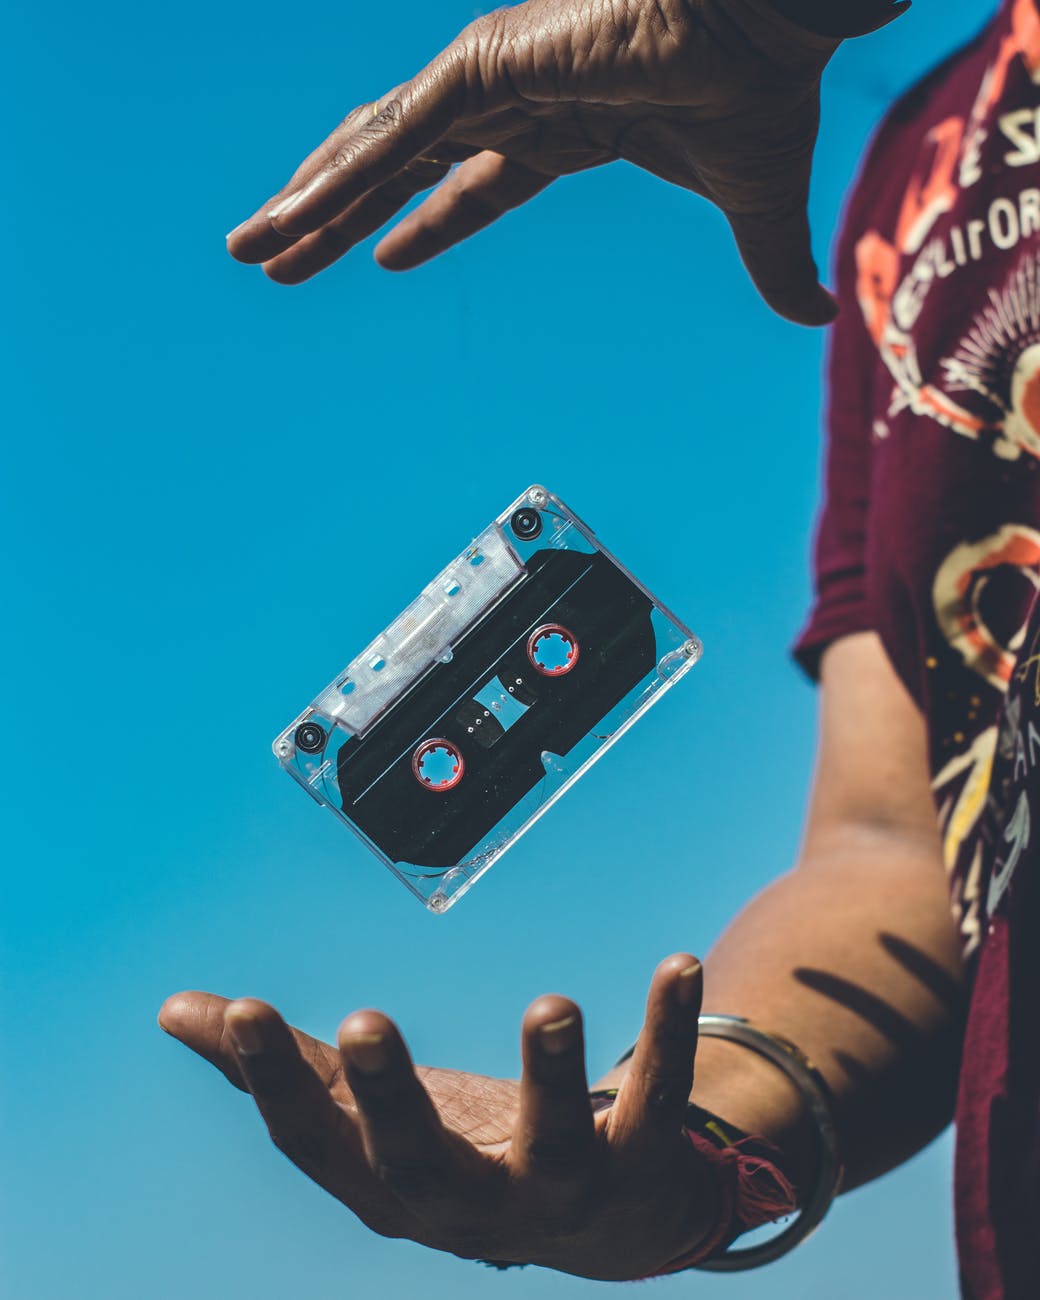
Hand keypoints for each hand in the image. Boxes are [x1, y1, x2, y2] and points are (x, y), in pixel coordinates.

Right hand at [159, 954, 718, 1278]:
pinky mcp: (637, 1165)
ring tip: (550, 1004)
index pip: (313, 1137)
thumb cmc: (459, 1148)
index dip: (272, 1079)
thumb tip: (176, 1009)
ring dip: (552, 1077)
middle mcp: (465, 1204)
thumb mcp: (365, 1113)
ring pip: (554, 1146)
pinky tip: (679, 964)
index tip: (241, 1006)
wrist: (599, 1220)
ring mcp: (556, 1193)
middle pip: (417, 1162)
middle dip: (388, 1099)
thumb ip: (278, 1063)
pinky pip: (658, 1101)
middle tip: (362, 1021)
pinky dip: (669, 1036)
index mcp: (385, 1181)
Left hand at [226, 0, 857, 321]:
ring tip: (251, 246)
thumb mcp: (755, 206)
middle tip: (275, 254)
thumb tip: (816, 317)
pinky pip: (395, 136)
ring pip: (375, 150)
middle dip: (334, 215)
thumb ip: (768, 265)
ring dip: (310, 200)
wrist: (777, 17)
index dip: (421, 223)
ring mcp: (492, 80)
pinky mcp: (489, 66)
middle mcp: (512, 100)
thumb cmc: (768, 88)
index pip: (470, 187)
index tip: (378, 254)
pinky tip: (292, 214)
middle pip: (398, 170)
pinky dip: (341, 177)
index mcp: (563, 129)